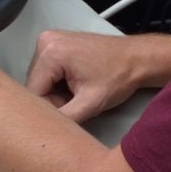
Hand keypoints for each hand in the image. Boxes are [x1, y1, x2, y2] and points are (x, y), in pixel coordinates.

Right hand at [24, 31, 170, 122]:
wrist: (136, 58)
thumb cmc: (119, 76)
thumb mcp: (91, 103)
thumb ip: (64, 118)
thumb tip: (45, 131)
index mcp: (50, 52)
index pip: (33, 92)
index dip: (49, 110)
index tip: (68, 114)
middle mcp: (44, 41)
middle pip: (36, 85)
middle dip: (52, 101)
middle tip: (78, 103)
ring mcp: (49, 40)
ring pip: (40, 80)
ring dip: (55, 93)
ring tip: (78, 93)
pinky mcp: (55, 43)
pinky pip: (47, 71)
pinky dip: (58, 83)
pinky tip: (76, 85)